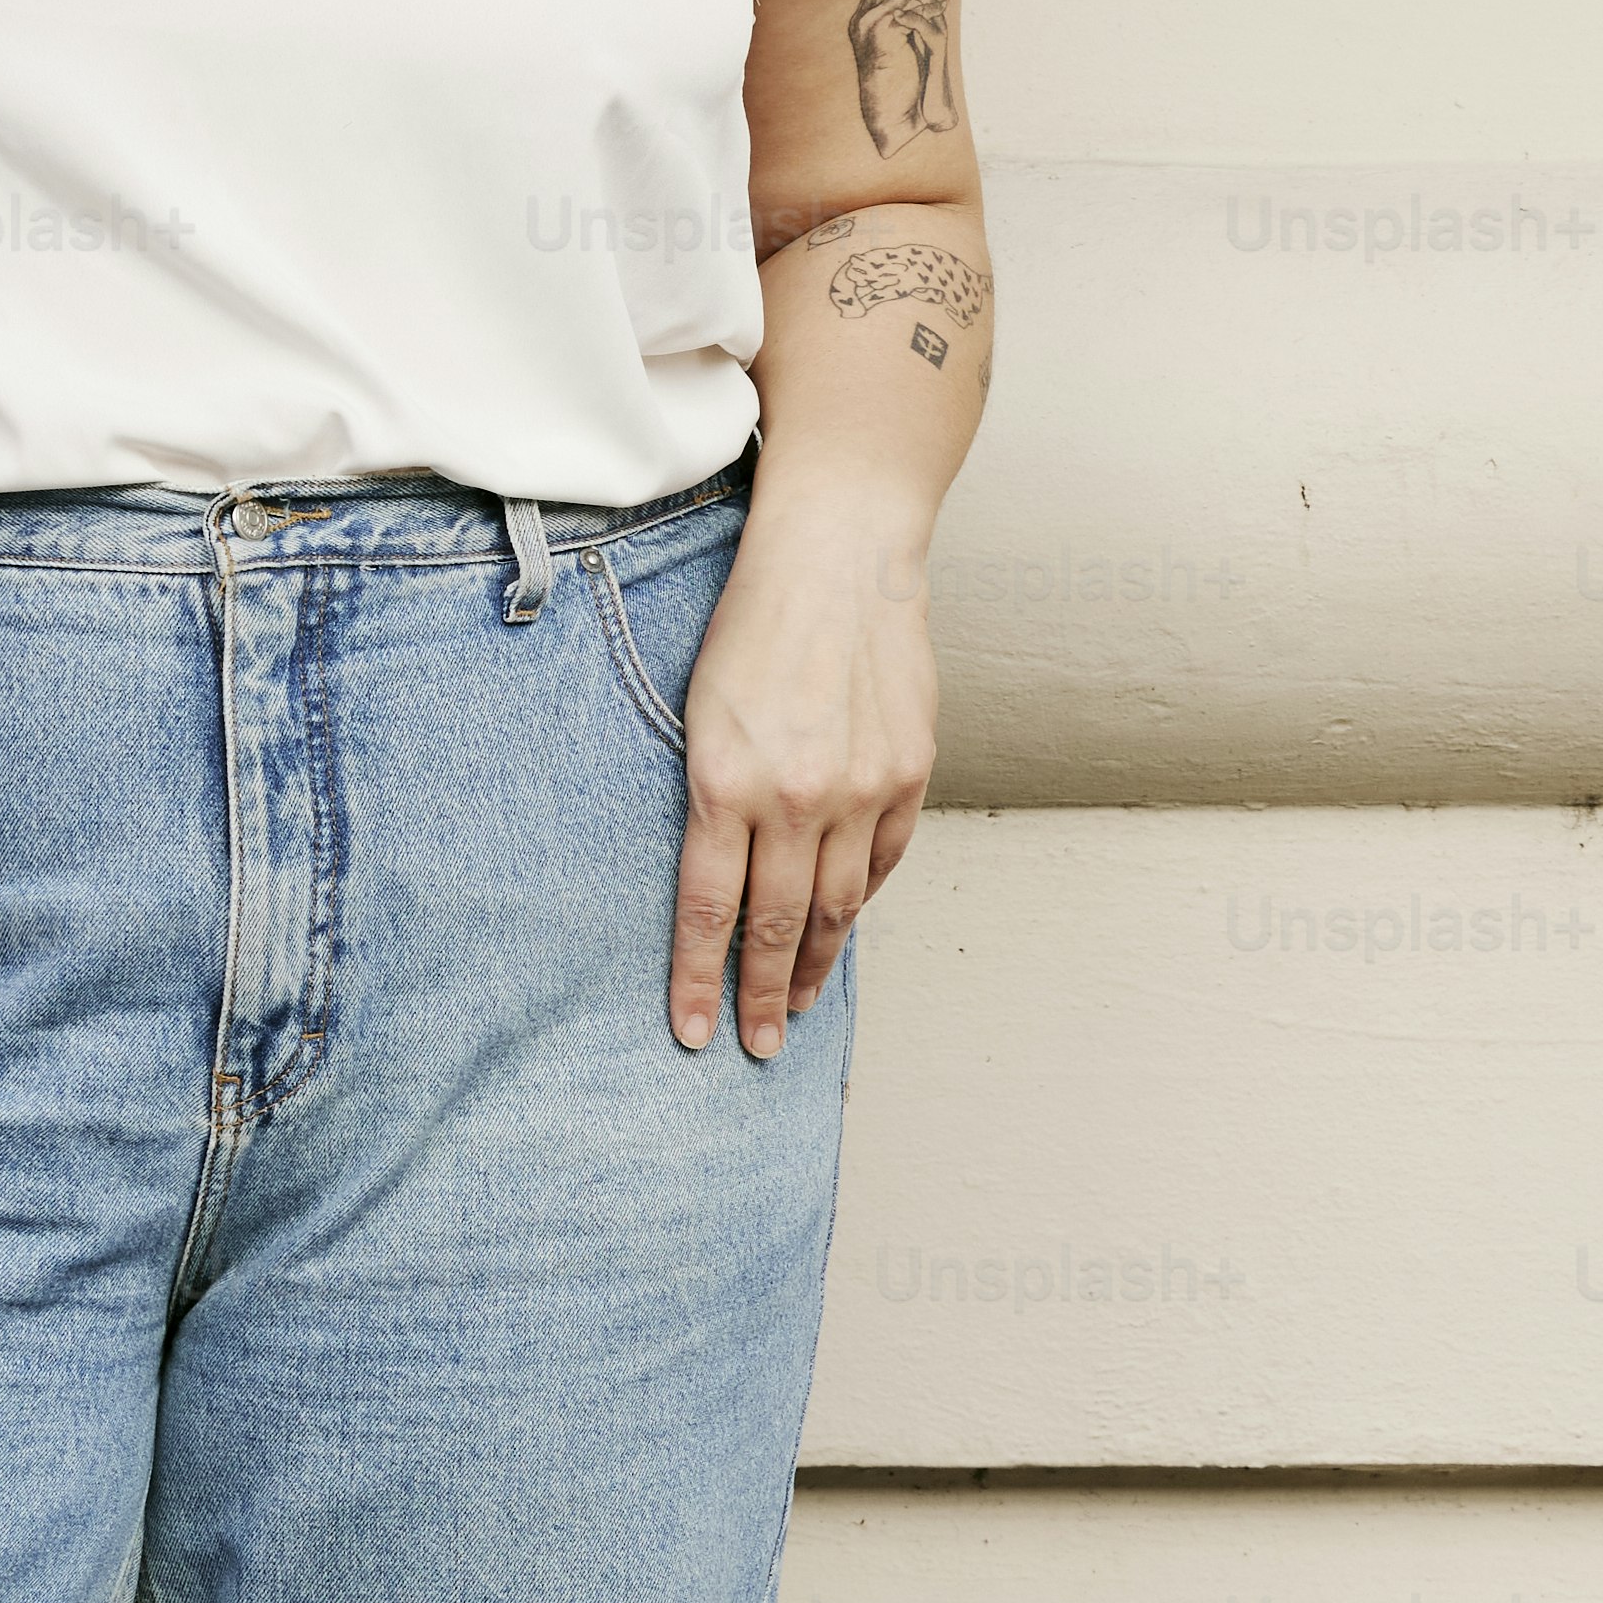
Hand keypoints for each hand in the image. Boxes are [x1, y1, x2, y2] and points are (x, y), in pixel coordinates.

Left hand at [670, 505, 931, 1061]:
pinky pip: (884, 861)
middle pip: (777, 926)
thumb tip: (717, 874)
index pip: (709, 910)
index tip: (692, 1034)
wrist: (839, 556)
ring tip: (796, 1008)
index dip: (699, 979)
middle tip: (753, 1047)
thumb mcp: (697, 710)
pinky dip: (860, 900)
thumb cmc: (750, 624)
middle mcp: (798, 797)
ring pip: (837, 907)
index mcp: (726, 781)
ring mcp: (863, 789)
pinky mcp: (910, 774)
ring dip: (815, 965)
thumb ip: (711, 796)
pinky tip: (840, 926)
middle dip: (760, 995)